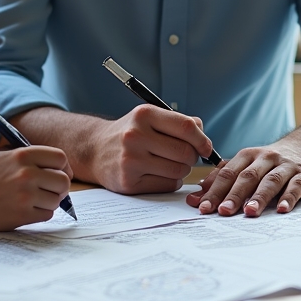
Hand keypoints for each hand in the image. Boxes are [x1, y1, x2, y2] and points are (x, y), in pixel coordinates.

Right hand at [0, 145, 72, 228]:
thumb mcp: (0, 154)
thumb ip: (25, 153)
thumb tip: (54, 162)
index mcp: (22, 155)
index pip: (60, 158)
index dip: (63, 166)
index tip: (59, 172)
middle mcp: (26, 174)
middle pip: (64, 180)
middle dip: (60, 186)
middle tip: (51, 190)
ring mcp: (25, 196)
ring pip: (56, 200)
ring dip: (50, 201)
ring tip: (35, 200)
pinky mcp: (21, 215)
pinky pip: (47, 215)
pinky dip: (41, 213)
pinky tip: (27, 209)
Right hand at [88, 105, 214, 194]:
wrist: (95, 150)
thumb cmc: (130, 133)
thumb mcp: (149, 117)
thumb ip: (178, 122)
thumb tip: (203, 136)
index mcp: (144, 114)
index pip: (186, 127)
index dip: (202, 140)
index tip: (206, 148)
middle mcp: (135, 136)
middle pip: (185, 152)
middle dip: (191, 157)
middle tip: (185, 156)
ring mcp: (130, 160)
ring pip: (178, 171)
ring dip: (181, 170)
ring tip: (169, 164)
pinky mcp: (128, 182)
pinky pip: (167, 185)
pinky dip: (170, 182)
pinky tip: (159, 174)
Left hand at [185, 144, 300, 216]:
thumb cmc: (272, 162)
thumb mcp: (248, 164)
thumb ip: (224, 178)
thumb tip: (196, 195)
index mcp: (248, 155)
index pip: (228, 173)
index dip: (214, 190)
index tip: (202, 207)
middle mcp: (266, 158)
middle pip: (247, 176)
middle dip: (234, 195)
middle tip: (222, 212)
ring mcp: (286, 165)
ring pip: (271, 181)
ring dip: (259, 197)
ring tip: (250, 212)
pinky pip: (296, 185)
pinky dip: (289, 197)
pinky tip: (282, 209)